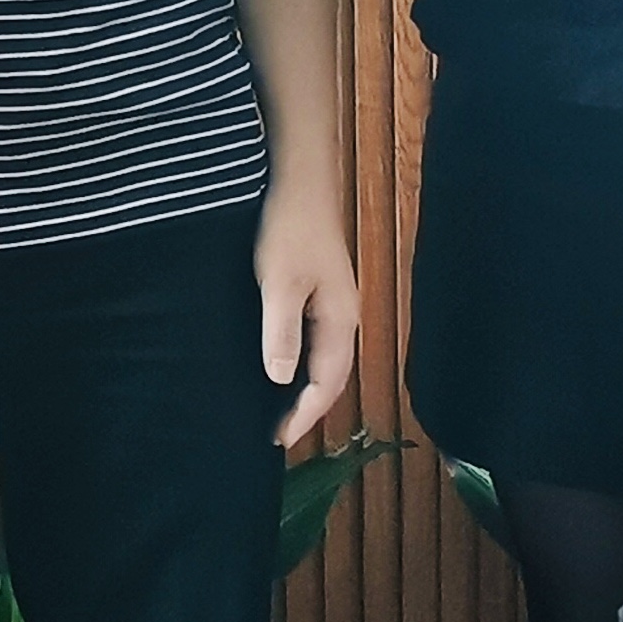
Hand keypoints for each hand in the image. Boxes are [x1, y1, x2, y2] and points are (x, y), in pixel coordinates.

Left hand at [255, 180, 361, 446]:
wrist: (299, 182)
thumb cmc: (288, 230)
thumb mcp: (279, 282)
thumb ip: (281, 331)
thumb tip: (281, 381)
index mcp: (341, 321)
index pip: (328, 384)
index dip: (306, 415)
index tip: (280, 439)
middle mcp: (344, 318)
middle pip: (332, 376)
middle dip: (309, 409)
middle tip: (278, 434)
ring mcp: (334, 304)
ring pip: (324, 359)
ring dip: (305, 387)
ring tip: (279, 409)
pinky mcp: (319, 290)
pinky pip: (315, 340)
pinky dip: (301, 362)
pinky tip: (280, 363)